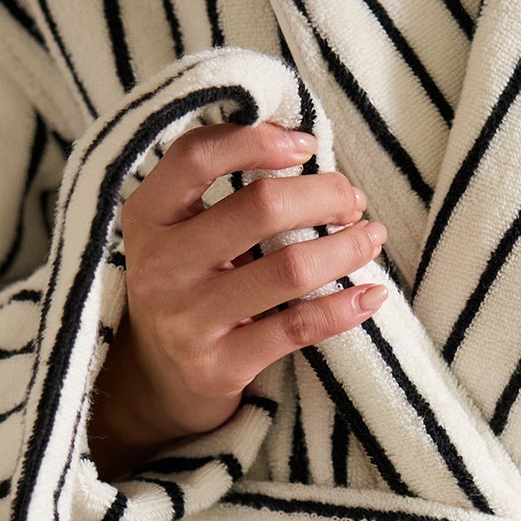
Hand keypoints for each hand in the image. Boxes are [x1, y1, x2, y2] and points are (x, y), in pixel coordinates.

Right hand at [86, 121, 388, 478]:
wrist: (155, 380)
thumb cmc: (186, 286)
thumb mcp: (178, 232)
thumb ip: (219, 192)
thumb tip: (303, 150)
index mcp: (148, 217)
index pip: (197, 156)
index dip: (257, 140)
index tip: (306, 146)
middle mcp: (161, 265)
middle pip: (261, 207)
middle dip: (324, 195)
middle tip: (352, 201)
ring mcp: (188, 319)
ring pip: (289, 269)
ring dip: (345, 248)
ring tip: (371, 238)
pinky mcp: (220, 366)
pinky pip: (298, 327)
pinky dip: (344, 307)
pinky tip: (372, 294)